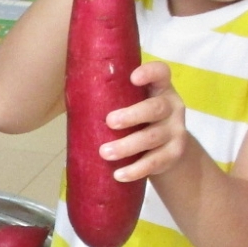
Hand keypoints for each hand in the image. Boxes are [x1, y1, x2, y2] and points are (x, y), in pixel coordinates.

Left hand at [99, 60, 188, 183]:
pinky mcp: (175, 153)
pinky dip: (136, 169)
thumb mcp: (133, 102)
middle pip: (156, 108)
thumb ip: (115, 96)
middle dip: (132, 115)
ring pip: (153, 137)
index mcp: (160, 88)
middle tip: (109, 121)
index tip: (132, 77)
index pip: (161, 72)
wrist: (168, 146)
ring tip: (105, 152)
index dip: (150, 72)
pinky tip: (119, 174)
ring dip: (127, 146)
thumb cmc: (140, 118)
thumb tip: (71, 95)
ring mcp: (176, 130)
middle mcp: (172, 106)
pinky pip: (155, 162)